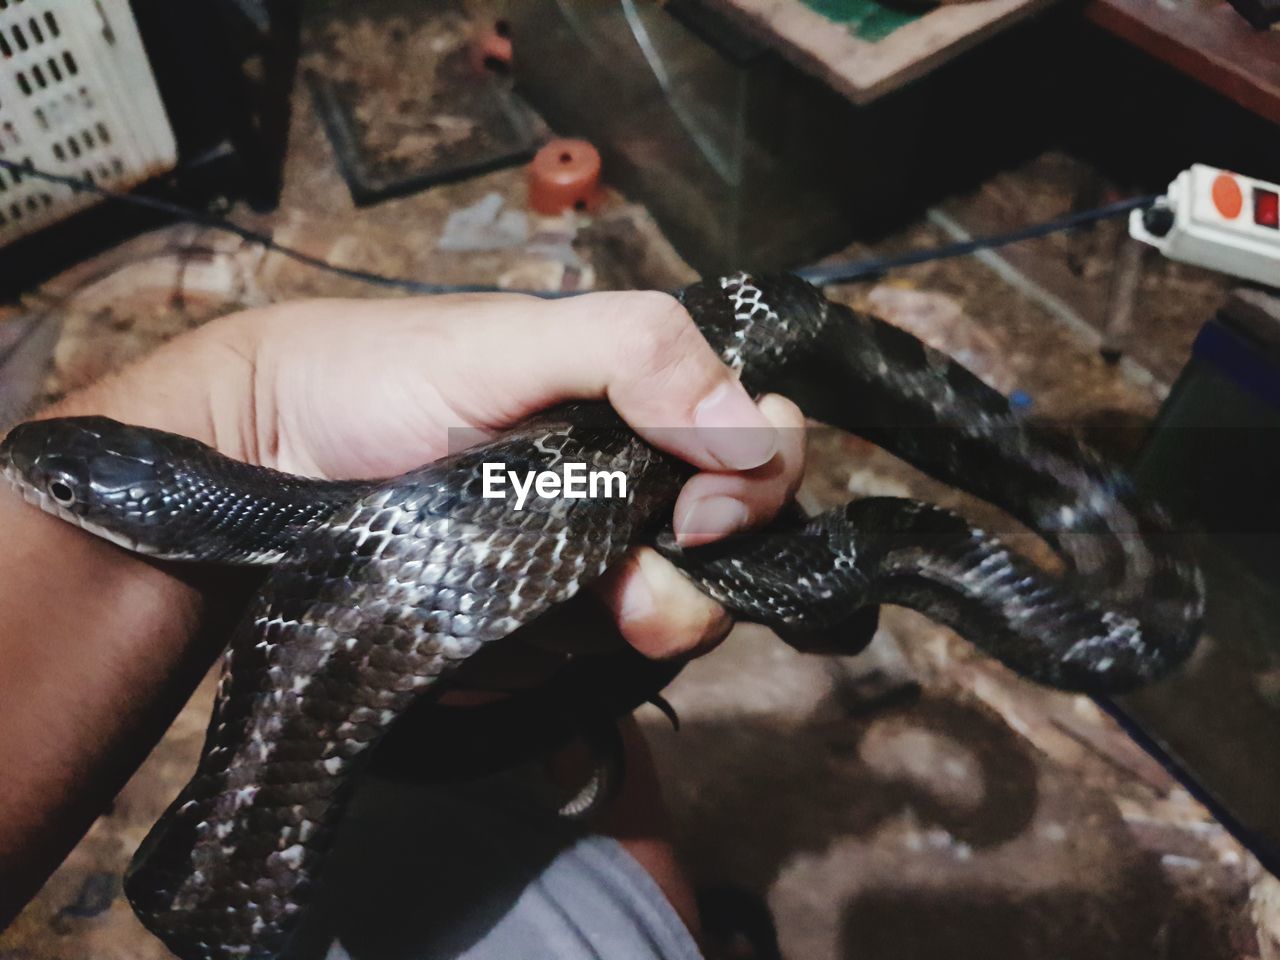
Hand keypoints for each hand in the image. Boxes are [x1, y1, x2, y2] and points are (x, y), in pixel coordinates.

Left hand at [60, 291, 805, 660]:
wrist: (264, 461)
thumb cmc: (380, 375)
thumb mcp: (514, 336)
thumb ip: (637, 351)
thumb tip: (757, 426)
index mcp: (635, 404)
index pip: (754, 441)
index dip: (761, 472)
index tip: (710, 500)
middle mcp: (625, 485)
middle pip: (736, 538)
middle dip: (720, 555)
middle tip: (660, 553)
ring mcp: (585, 564)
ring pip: (683, 607)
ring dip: (668, 612)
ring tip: (609, 602)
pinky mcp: (538, 633)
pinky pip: (604, 658)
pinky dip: (598, 650)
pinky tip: (558, 626)